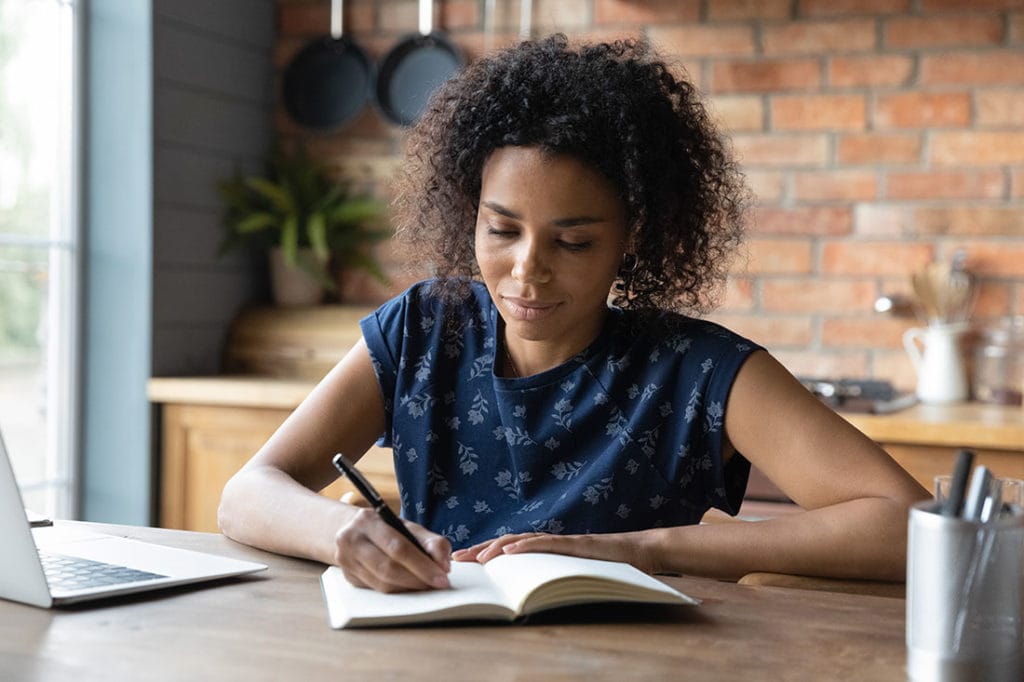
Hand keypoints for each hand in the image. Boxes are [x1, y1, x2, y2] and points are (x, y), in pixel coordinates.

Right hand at [332, 507, 451, 592]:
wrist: (352, 531)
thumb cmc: (385, 529)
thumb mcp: (407, 527)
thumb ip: (430, 541)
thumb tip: (444, 564)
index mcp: (368, 521)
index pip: (398, 547)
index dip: (423, 565)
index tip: (442, 576)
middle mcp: (352, 540)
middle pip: (388, 568)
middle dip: (417, 579)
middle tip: (437, 584)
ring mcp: (347, 560)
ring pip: (382, 583)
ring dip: (409, 587)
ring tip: (426, 585)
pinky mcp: (348, 577)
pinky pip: (377, 590)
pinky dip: (398, 590)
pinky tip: (410, 586)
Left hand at [452, 531, 660, 573]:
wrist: (638, 553)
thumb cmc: (608, 567)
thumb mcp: (571, 576)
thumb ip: (550, 579)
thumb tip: (527, 598)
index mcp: (545, 551)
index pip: (508, 551)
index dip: (484, 554)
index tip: (462, 562)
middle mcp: (549, 543)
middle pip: (507, 544)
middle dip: (480, 551)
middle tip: (456, 559)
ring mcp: (560, 542)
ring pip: (521, 541)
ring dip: (496, 548)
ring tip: (478, 557)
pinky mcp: (574, 544)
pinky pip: (546, 543)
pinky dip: (526, 545)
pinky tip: (510, 550)